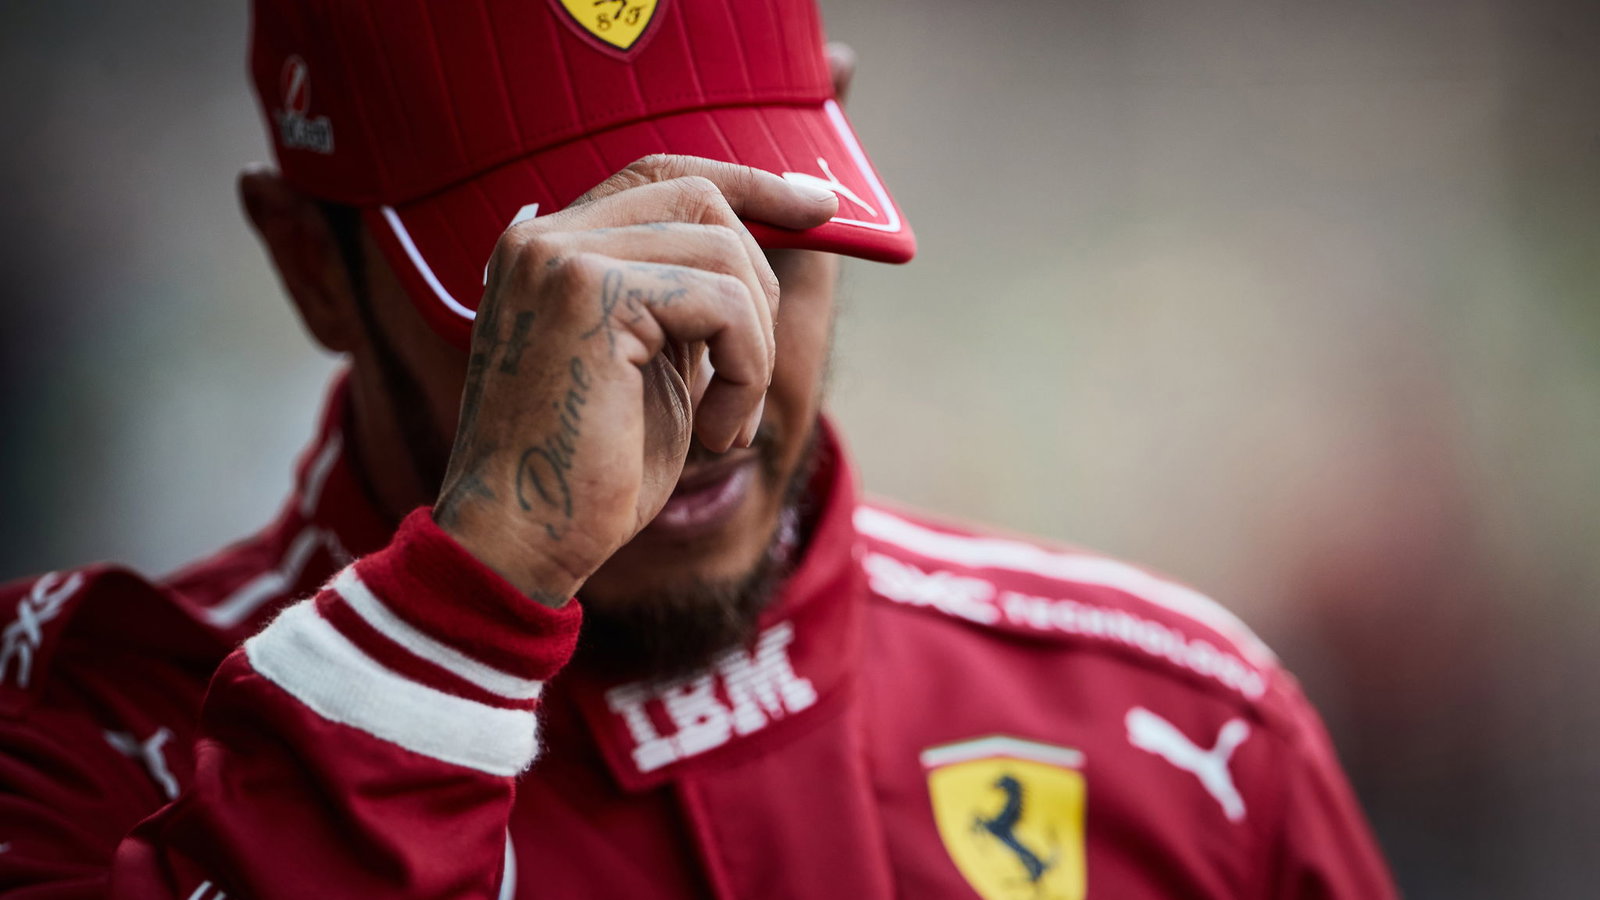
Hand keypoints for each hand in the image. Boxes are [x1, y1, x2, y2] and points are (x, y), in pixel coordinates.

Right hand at [432, 155, 839, 604]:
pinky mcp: (588, 292)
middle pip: (704, 199)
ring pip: (725, 252)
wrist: (520, 544)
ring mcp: (560, 256)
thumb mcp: (659, 365)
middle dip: (760, 282)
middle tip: (753, 376)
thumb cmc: (592, 474)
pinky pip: (723, 302)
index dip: (752, 184)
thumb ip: (693, 300)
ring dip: (756, 346)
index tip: (821, 206)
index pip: (664, 176)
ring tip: (729, 421)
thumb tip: (782, 236)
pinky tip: (718, 433)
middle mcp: (545, 236)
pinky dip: (747, 371)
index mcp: (550, 248)